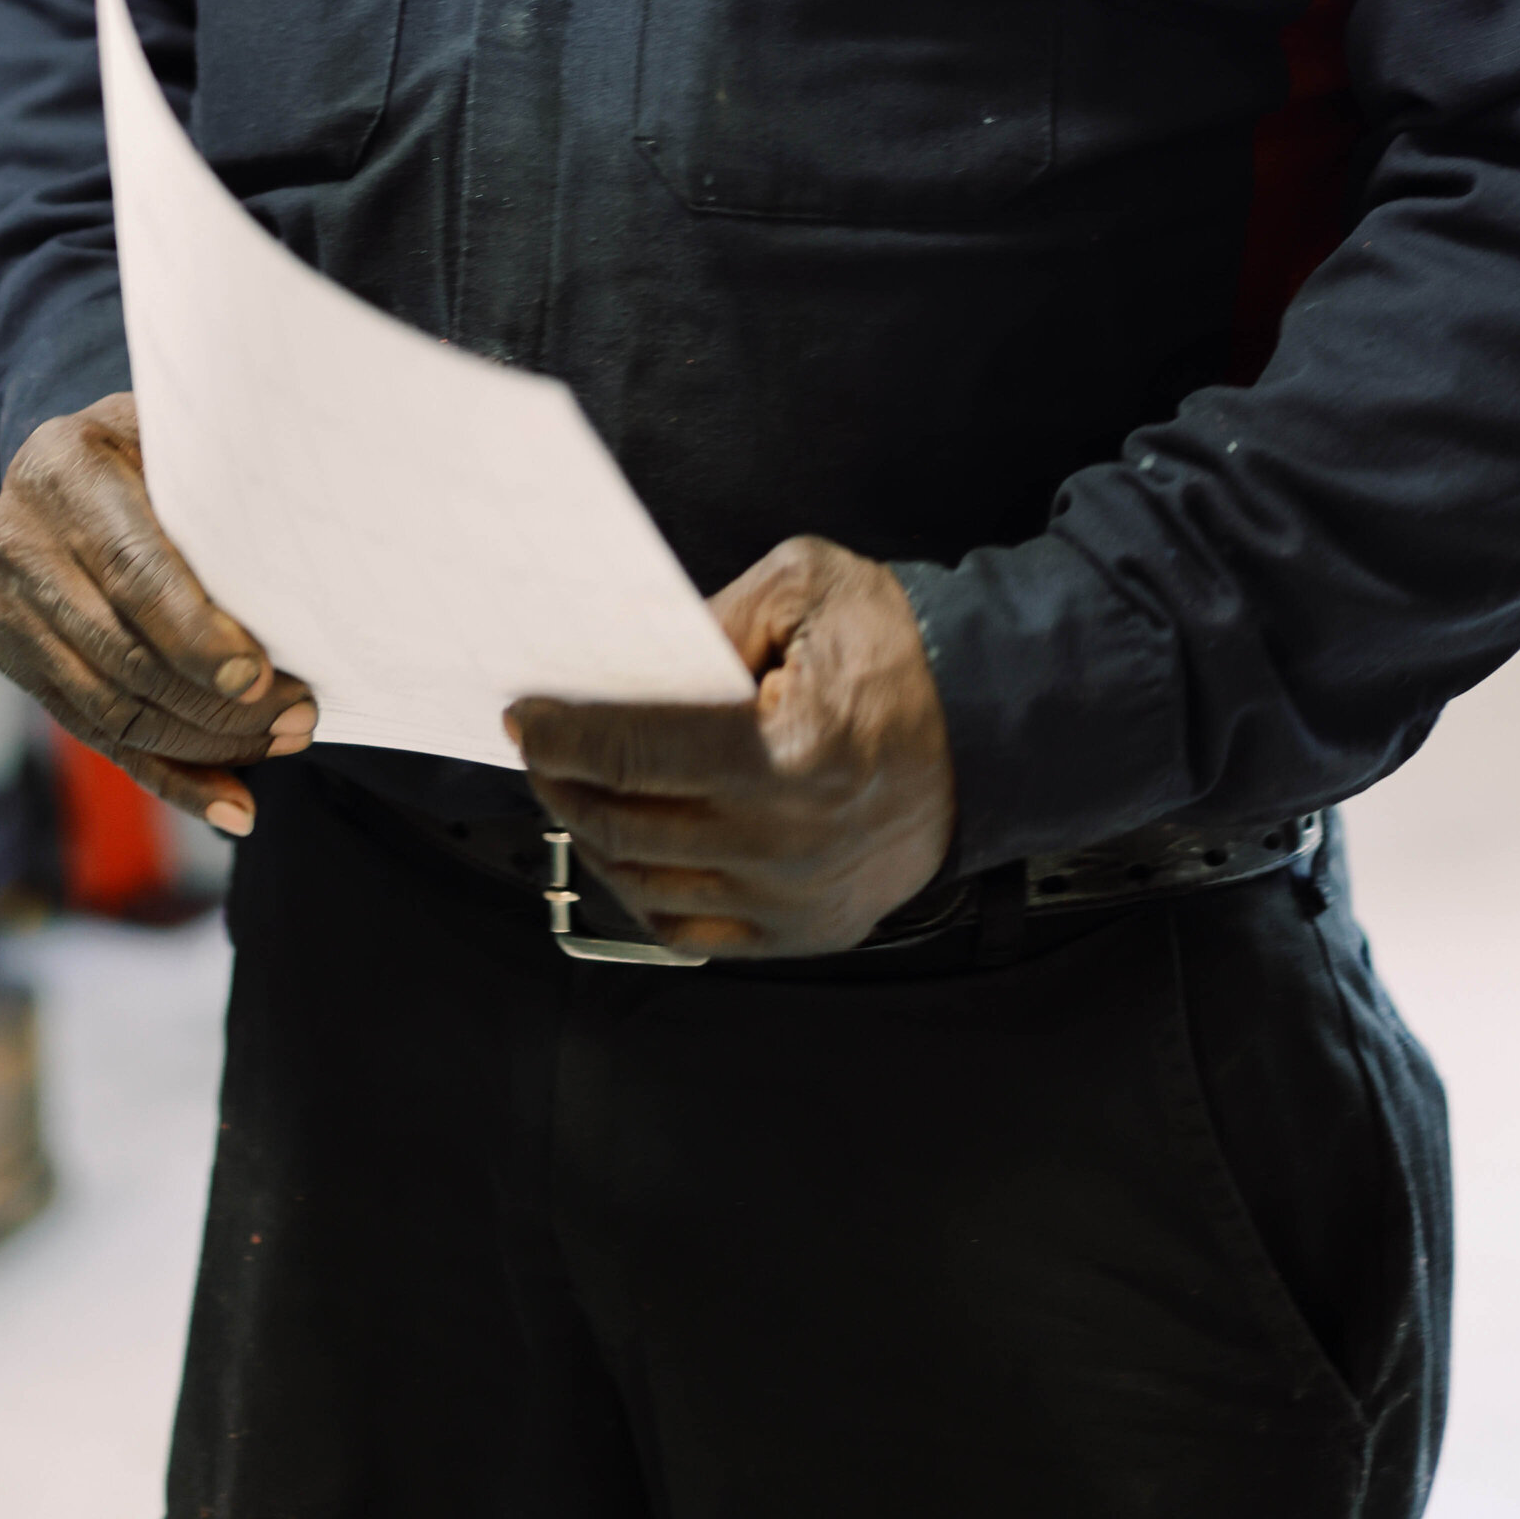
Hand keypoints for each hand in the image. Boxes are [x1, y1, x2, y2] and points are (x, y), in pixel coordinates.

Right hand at [0, 391, 315, 834]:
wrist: (58, 464)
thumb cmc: (147, 443)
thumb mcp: (174, 431)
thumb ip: (220, 473)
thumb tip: (316, 529)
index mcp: (63, 471)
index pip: (132, 570)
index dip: (195, 632)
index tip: (260, 675)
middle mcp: (22, 545)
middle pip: (125, 653)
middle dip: (216, 702)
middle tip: (301, 715)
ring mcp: (12, 614)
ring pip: (114, 709)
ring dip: (205, 745)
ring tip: (285, 743)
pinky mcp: (21, 666)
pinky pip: (101, 740)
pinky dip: (172, 779)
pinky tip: (234, 806)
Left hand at [506, 537, 955, 958]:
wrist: (992, 724)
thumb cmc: (903, 651)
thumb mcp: (807, 587)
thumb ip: (709, 619)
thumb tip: (626, 658)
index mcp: (787, 757)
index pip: (636, 753)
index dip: (566, 734)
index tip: (527, 716)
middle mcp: (787, 846)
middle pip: (628, 823)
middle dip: (565, 780)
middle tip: (539, 745)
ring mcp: (796, 902)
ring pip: (648, 883)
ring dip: (595, 834)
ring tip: (574, 788)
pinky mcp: (805, 931)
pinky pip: (693, 926)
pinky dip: (644, 889)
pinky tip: (626, 847)